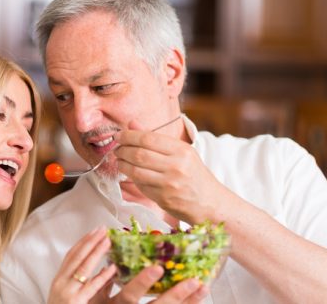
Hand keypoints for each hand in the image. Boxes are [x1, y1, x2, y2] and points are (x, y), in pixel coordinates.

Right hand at [48, 227, 116, 303]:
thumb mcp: (70, 297)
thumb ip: (85, 285)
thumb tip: (107, 272)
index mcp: (58, 280)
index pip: (70, 256)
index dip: (83, 242)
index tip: (94, 231)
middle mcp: (60, 283)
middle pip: (77, 257)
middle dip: (90, 241)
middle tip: (103, 229)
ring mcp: (66, 292)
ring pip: (83, 268)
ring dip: (97, 252)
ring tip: (109, 241)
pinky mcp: (74, 302)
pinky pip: (90, 287)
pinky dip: (102, 277)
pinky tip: (112, 268)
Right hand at [97, 265, 207, 303]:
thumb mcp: (93, 300)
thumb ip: (101, 285)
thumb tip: (110, 261)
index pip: (130, 295)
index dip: (143, 283)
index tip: (157, 268)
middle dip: (176, 295)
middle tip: (193, 281)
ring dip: (188, 302)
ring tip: (202, 288)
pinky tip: (198, 298)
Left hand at [114, 120, 233, 223]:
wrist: (209, 202)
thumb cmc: (194, 174)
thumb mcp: (181, 152)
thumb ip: (156, 137)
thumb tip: (132, 124)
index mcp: (181, 150)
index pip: (148, 138)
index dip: (128, 136)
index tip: (119, 135)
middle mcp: (176, 166)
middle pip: (139, 154)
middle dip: (122, 150)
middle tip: (117, 149)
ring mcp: (169, 183)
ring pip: (136, 171)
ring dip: (122, 165)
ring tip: (119, 161)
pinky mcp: (163, 198)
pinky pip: (140, 185)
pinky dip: (131, 178)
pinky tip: (129, 173)